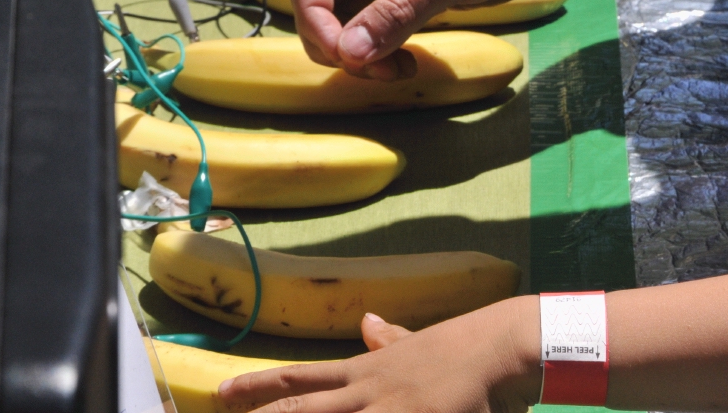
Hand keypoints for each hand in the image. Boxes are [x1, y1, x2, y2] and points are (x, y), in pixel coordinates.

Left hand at [218, 300, 540, 412]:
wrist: (503, 346)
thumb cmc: (469, 347)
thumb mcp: (421, 343)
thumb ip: (392, 340)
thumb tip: (369, 322)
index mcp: (369, 371)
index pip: (303, 380)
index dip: (260, 388)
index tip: (224, 394)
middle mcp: (370, 391)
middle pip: (302, 408)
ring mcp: (390, 411)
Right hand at [290, 0, 583, 77]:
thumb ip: (398, 12)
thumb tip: (350, 54)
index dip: (316, 19)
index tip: (344, 56)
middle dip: (343, 41)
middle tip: (379, 72)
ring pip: (352, 16)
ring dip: (366, 50)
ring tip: (402, 69)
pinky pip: (382, 20)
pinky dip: (387, 46)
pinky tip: (411, 61)